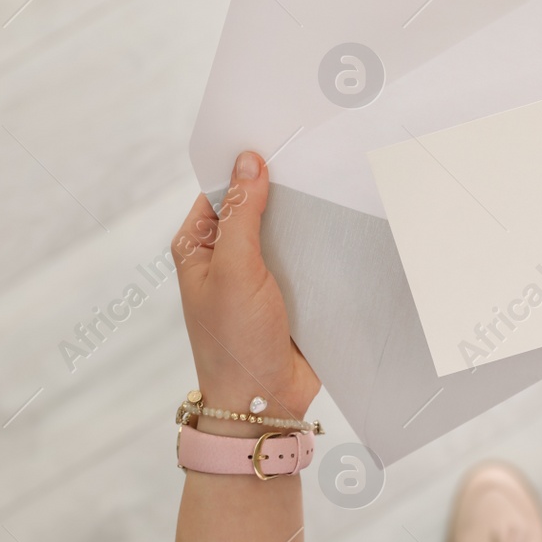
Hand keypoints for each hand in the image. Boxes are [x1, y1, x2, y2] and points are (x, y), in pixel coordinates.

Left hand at [172, 152, 319, 433]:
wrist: (265, 401)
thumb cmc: (234, 341)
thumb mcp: (235, 269)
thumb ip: (244, 214)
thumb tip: (249, 162)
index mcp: (200, 246)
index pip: (223, 191)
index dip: (246, 166)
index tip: (277, 140)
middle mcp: (228, 257)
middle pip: (258, 207)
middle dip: (283, 190)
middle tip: (314, 157)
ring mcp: (261, 275)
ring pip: (286, 231)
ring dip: (306, 219)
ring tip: (334, 186)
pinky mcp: (291, 293)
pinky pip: (307, 258)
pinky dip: (322, 246)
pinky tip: (341, 227)